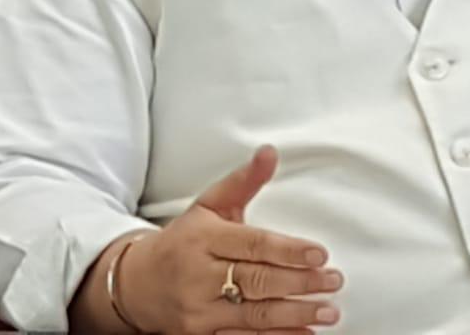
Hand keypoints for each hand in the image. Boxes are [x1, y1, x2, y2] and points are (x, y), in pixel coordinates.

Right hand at [119, 145, 343, 333]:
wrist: (136, 283)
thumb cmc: (182, 240)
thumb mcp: (209, 204)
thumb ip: (244, 180)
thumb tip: (270, 152)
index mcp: (203, 239)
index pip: (252, 245)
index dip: (288, 250)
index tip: (320, 254)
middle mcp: (199, 277)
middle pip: (257, 281)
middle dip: (300, 283)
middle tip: (333, 281)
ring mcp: (198, 312)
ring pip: (253, 315)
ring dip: (295, 315)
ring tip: (328, 311)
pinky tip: (302, 334)